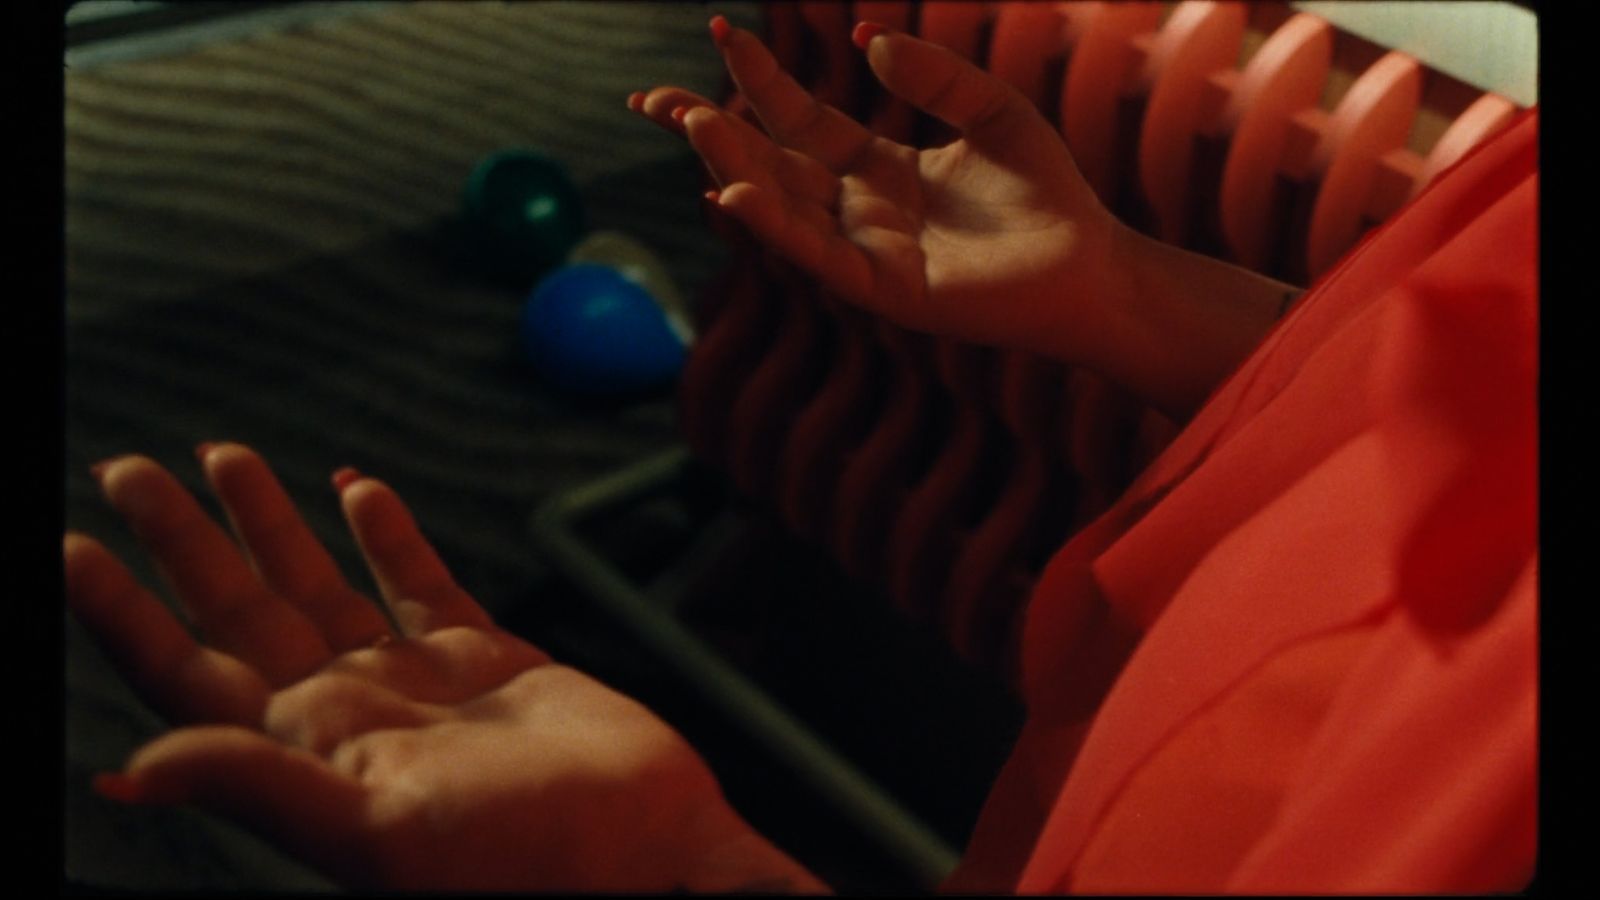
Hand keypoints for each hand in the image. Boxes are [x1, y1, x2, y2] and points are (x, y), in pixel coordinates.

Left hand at [66, 444, 823, 891]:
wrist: (648, 850)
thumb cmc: (527, 867)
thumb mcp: (377, 835)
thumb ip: (262, 788)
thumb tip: (129, 768)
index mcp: (307, 756)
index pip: (188, 675)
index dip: (126, 616)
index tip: (76, 549)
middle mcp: (349, 713)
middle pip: (240, 612)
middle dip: (183, 542)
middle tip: (131, 472)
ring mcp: (416, 681)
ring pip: (319, 586)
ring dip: (270, 524)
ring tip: (224, 459)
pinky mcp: (487, 657)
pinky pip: (419, 582)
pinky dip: (387, 534)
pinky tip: (356, 489)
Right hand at [635, 18, 1298, 419]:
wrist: (1090, 264)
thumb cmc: (1047, 193)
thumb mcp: (993, 111)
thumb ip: (934, 75)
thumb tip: (867, 38)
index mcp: (876, 167)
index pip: (799, 118)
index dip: (758, 77)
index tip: (720, 29)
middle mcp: (857, 209)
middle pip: (768, 161)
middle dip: (710, 129)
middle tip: (652, 96)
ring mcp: (865, 250)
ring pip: (782, 205)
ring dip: (733, 165)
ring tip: (690, 123)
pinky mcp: (885, 287)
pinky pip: (818, 253)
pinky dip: (776, 225)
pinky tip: (733, 193)